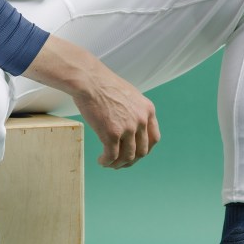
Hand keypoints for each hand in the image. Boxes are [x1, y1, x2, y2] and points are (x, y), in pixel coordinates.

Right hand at [22, 35, 159, 168]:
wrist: (89, 80)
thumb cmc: (103, 84)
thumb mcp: (129, 94)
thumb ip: (135, 110)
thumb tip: (131, 124)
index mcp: (147, 110)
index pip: (154, 138)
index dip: (145, 150)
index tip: (135, 153)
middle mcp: (141, 120)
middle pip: (142, 151)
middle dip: (131, 160)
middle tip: (120, 162)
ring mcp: (127, 128)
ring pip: (128, 156)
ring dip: (118, 164)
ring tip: (109, 163)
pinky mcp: (111, 134)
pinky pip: (112, 156)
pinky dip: (107, 162)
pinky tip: (101, 161)